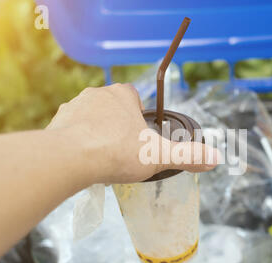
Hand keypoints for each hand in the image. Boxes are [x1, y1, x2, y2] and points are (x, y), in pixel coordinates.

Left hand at [47, 83, 218, 183]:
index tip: (140, 135)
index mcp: (121, 95)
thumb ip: (188, 156)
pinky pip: (71, 130)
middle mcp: (96, 94)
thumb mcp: (158, 156)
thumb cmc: (116, 153)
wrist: (69, 159)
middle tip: (123, 150)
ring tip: (103, 157)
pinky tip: (83, 160)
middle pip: (112, 107)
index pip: (133, 96)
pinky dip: (78, 141)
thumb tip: (215, 158)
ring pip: (90, 118)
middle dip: (118, 125)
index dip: (139, 114)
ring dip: (97, 132)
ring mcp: (73, 107)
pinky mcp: (56, 122)